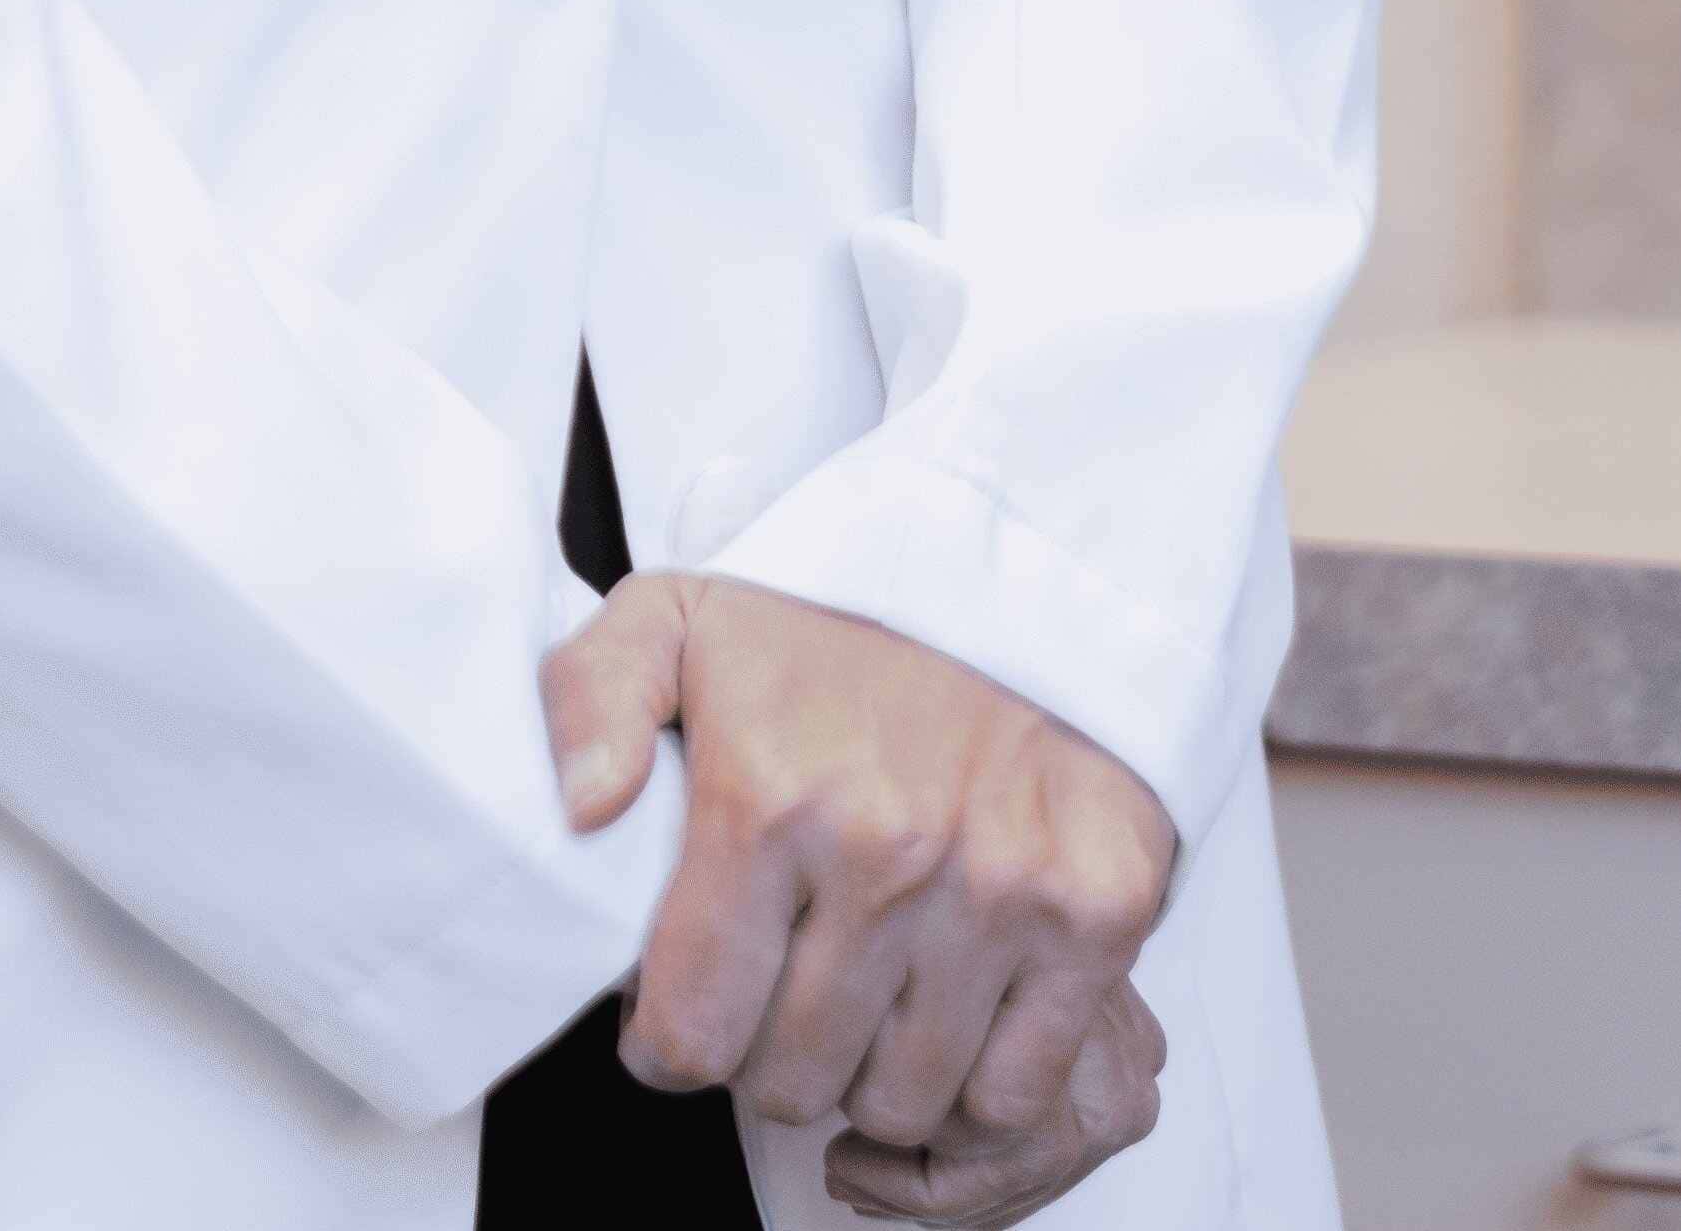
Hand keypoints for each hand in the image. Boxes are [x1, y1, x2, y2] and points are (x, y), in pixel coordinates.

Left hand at [543, 572, 1175, 1220]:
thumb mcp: (671, 620)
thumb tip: (583, 813)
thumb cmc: (827, 627)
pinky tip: (943, 1024)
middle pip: (792, 1081)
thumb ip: (590, 703)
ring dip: (865, 1077)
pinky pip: (1015, 1091)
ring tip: (854, 1006)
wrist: (1015, 578)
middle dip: (762, 1058)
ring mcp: (1002, 891)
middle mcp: (887, 853)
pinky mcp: (1096, 915)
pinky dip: (973, 1084)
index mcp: (766, 796)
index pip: (692, 1030)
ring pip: (900, 1102)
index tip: (679, 1020)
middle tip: (773, 999)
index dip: (668, 1047)